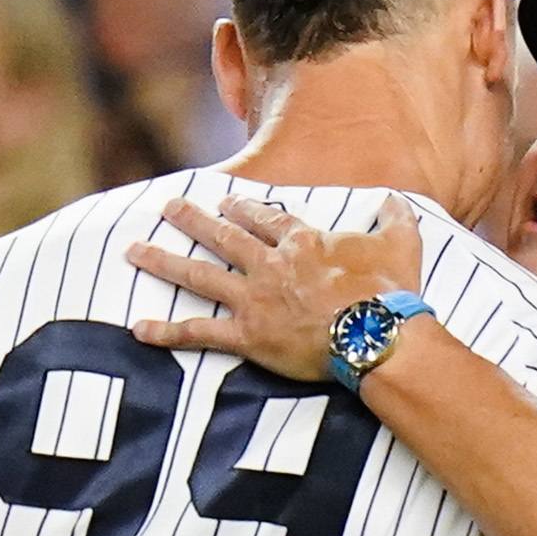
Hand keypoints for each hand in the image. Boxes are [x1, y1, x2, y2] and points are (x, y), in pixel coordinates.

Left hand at [129, 192, 423, 380]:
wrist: (378, 336)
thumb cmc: (392, 293)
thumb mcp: (402, 244)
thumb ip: (396, 217)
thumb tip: (396, 199)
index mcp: (302, 242)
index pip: (266, 218)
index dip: (243, 207)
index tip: (225, 200)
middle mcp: (271, 265)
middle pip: (223, 236)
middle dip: (192, 220)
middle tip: (168, 208)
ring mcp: (255, 299)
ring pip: (199, 275)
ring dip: (164, 261)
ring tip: (134, 251)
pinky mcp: (248, 336)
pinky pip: (199, 333)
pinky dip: (168, 332)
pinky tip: (139, 328)